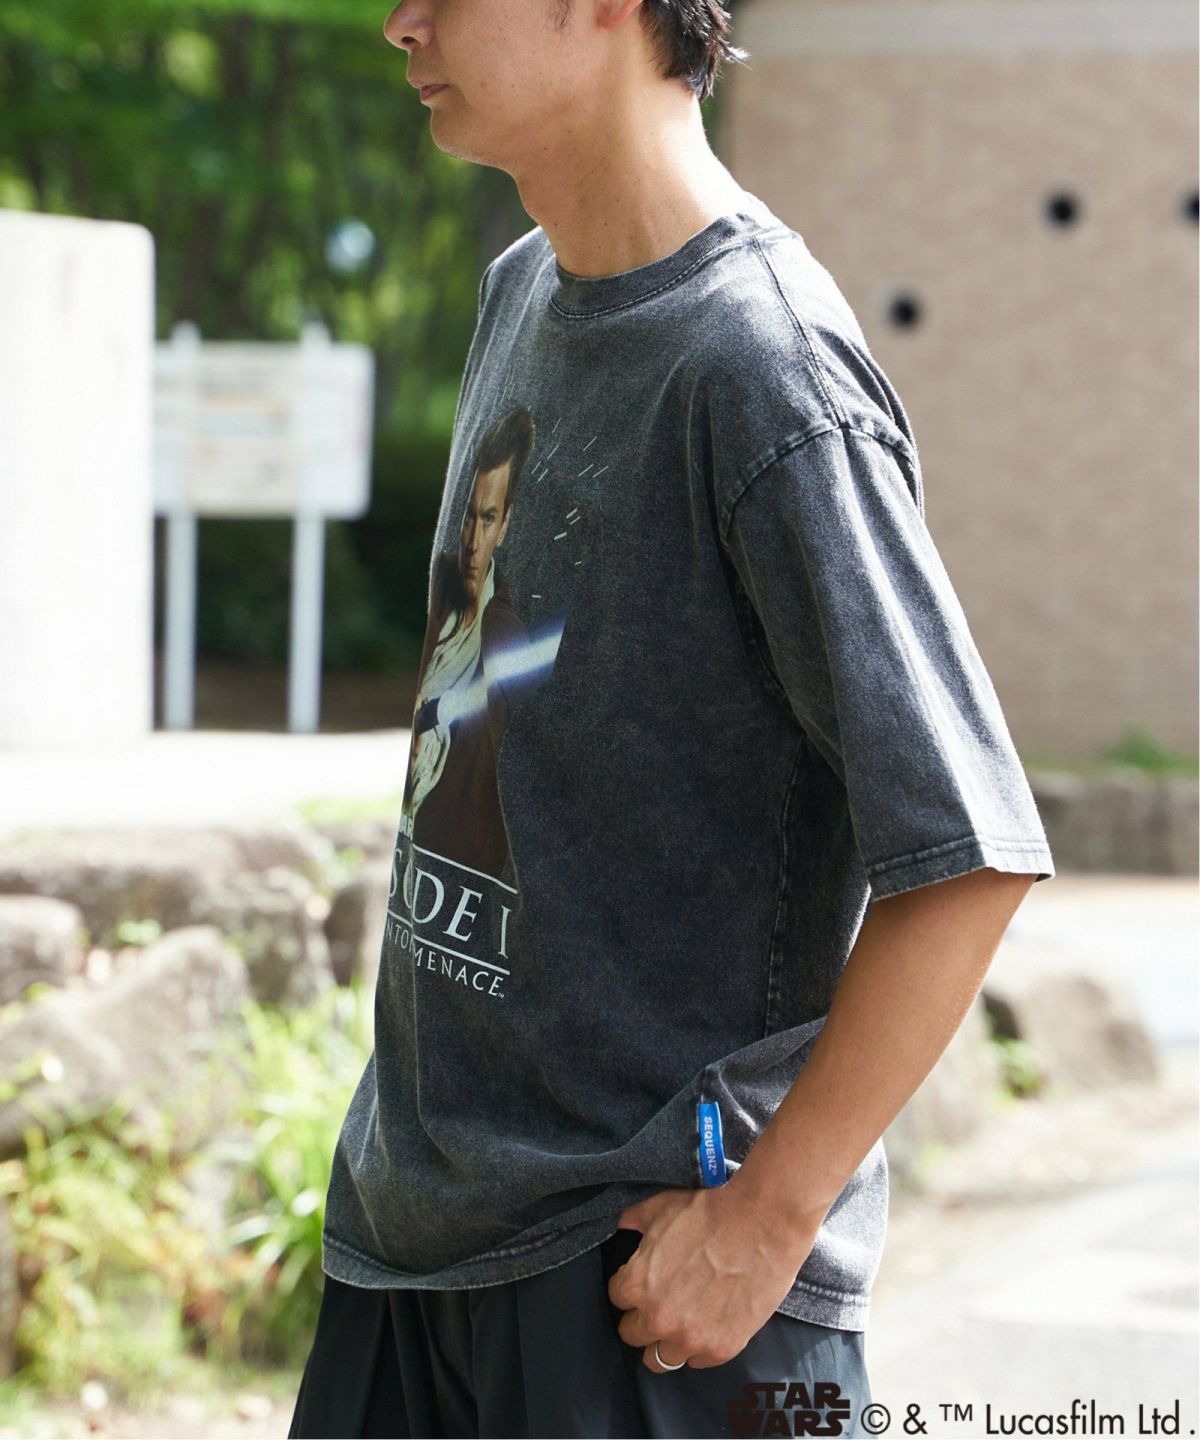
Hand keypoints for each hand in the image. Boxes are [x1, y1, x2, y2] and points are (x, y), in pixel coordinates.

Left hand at [607, 1180, 819, 1372]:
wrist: (762, 1224)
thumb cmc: (711, 1213)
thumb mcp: (663, 1207)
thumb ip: (635, 1218)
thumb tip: (624, 1224)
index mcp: (637, 1284)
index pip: (616, 1298)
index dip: (630, 1285)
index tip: (646, 1280)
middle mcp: (658, 1318)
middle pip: (632, 1334)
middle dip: (642, 1317)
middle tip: (661, 1302)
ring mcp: (690, 1338)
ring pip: (659, 1360)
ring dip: (666, 1341)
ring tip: (681, 1322)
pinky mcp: (721, 1348)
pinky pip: (698, 1362)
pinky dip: (700, 1346)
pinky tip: (708, 1324)